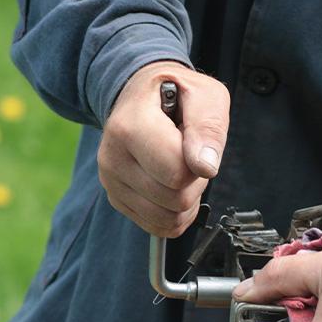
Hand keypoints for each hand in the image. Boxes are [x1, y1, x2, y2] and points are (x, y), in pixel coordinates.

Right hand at [98, 61, 229, 236]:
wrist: (139, 97)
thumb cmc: (174, 95)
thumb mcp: (204, 95)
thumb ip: (209, 128)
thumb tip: (206, 166)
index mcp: (130, 127)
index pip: (176, 173)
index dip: (197, 164)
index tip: (192, 142)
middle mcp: (113, 158)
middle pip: (175, 200)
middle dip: (193, 182)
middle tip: (187, 154)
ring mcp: (112, 183)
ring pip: (168, 219)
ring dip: (185, 200)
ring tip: (179, 168)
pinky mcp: (117, 200)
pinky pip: (159, 227)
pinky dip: (174, 214)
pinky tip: (171, 186)